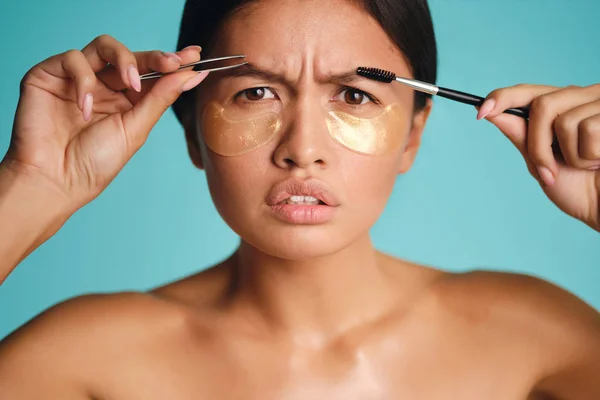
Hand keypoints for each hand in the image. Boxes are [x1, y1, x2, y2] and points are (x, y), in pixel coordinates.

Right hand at [3, 34, 207, 213]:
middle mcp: (103, 85)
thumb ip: (160, 98)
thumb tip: (191, 76)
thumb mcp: (135, 129)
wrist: (56, 181)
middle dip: (156, 57)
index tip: (195, 57)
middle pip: (132, 56)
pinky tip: (86, 107)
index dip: (172, 63)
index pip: (151, 73)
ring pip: (104, 46)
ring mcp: (76, 79)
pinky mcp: (49, 75)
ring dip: (124, 60)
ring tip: (132, 84)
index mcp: (125, 99)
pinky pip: (72, 59)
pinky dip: (83, 80)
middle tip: (173, 63)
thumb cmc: (95, 163)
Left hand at [477, 84, 599, 230]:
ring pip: (563, 121)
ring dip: (571, 155)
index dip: (503, 97)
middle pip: (542, 104)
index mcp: (563, 108)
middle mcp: (582, 99)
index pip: (529, 93)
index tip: (481, 111)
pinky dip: (589, 156)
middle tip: (548, 171)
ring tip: (588, 166)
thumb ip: (521, 136)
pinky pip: (588, 130)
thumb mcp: (540, 164)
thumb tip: (491, 113)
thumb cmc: (579, 188)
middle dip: (538, 144)